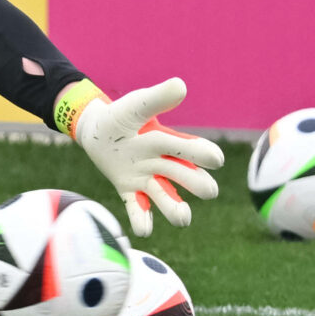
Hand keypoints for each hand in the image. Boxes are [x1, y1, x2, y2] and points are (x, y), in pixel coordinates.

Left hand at [71, 78, 224, 237]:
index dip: (200, 153)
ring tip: (183, 219)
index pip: (186, 148)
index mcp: (166, 141)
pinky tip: (144, 229)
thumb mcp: (136, 104)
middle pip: (182, 176)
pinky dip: (141, 219)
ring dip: (174, 208)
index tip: (217, 160)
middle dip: (196, 183)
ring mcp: (145, 179)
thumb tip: (180, 86)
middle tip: (209, 191)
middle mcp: (160, 163)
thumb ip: (156, 98)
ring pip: (164, 197)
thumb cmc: (123, 115)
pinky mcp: (128, 191)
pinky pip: (136, 207)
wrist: (97, 131)